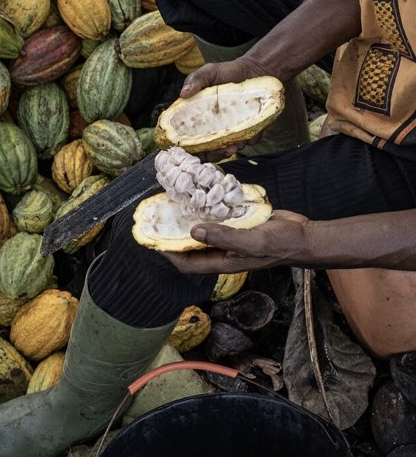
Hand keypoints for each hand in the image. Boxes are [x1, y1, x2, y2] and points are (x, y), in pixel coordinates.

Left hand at [161, 210, 310, 273]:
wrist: (304, 235)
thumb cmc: (281, 244)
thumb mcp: (252, 241)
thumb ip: (224, 237)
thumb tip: (194, 231)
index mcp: (223, 261)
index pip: (187, 263)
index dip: (168, 255)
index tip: (152, 242)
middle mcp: (223, 250)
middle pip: (191, 246)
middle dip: (174, 235)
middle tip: (159, 218)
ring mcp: (230, 237)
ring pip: (203, 230)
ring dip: (190, 219)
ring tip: (174, 203)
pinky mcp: (238, 224)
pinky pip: (218, 217)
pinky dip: (209, 207)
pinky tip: (201, 193)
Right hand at [181, 58, 271, 159]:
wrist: (257, 70)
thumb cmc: (229, 71)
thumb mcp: (209, 72)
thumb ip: (196, 80)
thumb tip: (183, 94)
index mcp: (200, 117)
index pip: (190, 137)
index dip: (190, 146)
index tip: (195, 148)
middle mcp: (214, 127)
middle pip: (208, 149)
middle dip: (213, 154)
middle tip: (220, 150)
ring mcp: (231, 130)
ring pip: (228, 148)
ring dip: (231, 149)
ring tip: (234, 145)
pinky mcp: (249, 129)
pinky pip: (248, 140)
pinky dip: (248, 140)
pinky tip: (249, 135)